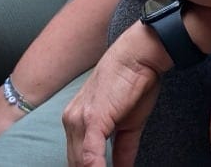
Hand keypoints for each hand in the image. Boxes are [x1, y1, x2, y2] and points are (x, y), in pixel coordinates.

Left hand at [64, 22, 167, 166]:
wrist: (139, 56)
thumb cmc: (135, 83)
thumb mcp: (129, 123)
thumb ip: (123, 149)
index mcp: (76, 120)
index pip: (76, 158)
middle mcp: (71, 121)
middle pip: (74, 163)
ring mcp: (79, 121)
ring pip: (79, 163)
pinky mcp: (92, 121)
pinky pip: (89, 156)